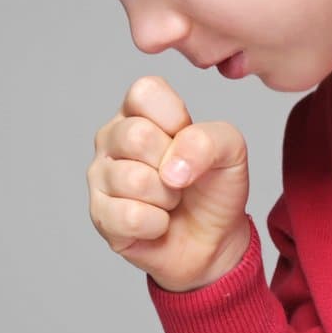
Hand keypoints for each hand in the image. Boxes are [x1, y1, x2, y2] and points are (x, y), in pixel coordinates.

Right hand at [87, 75, 251, 292]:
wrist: (214, 240)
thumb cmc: (214, 187)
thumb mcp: (231, 151)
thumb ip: (209, 139)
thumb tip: (172, 166)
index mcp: (139, 111)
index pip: (143, 92)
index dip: (175, 118)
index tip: (188, 140)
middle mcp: (112, 138)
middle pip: (136, 136)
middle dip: (174, 163)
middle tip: (180, 177)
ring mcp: (100, 177)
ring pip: (133, 180)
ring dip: (167, 197)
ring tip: (170, 200)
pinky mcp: (100, 215)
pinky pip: (130, 217)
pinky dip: (157, 225)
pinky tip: (159, 223)